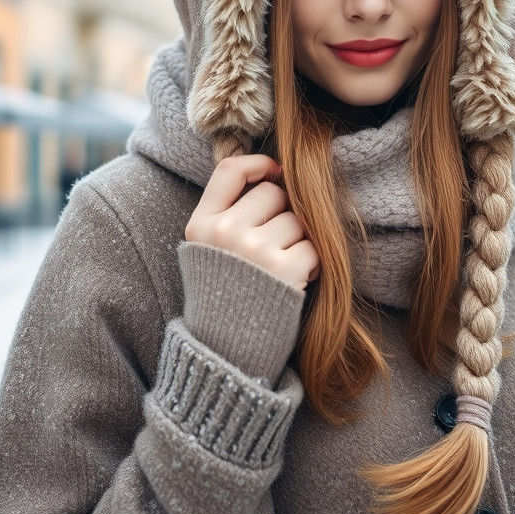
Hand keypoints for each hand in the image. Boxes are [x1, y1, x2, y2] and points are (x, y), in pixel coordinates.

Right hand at [184, 154, 320, 291]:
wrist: (228, 349)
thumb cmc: (225, 293)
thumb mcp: (208, 249)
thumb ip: (229, 212)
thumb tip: (276, 172)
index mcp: (201, 225)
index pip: (230, 169)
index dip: (259, 164)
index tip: (275, 173)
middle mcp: (225, 233)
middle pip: (273, 193)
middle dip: (283, 213)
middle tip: (274, 245)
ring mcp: (255, 251)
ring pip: (297, 220)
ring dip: (298, 241)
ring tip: (280, 268)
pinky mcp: (284, 270)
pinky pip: (313, 247)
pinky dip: (311, 264)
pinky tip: (294, 280)